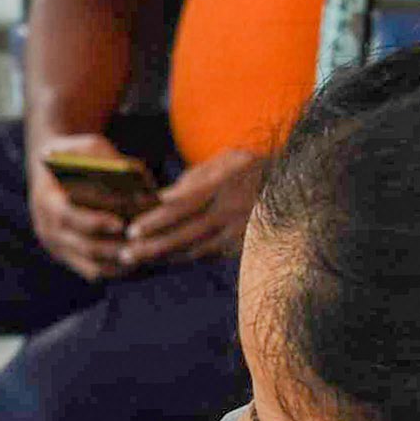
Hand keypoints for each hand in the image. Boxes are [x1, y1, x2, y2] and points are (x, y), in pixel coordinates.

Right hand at [23, 129, 136, 282]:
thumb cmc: (76, 154)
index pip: (68, 217)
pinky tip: (139, 259)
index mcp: (46, 201)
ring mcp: (58, 247)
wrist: (52, 169)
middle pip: (84, 247)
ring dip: (121, 263)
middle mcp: (48, 229)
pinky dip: (118, 268)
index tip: (121, 223)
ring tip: (147, 254)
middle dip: (115, 247)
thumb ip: (109, 161)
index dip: (95, 222)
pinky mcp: (70, 257)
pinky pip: (96, 271)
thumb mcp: (89, 147)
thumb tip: (140, 185)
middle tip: (144, 245)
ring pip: (92, 267)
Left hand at [116, 147, 264, 268]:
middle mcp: (231, 211)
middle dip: (153, 246)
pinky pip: (209, 255)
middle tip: (126, 254)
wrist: (293, 183)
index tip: (132, 229)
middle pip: (185, 233)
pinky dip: (185, 258)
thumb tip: (164, 198)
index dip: (156, 220)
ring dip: (165, 257)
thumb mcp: (226, 160)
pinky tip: (165, 260)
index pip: (183, 205)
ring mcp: (240, 231)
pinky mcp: (244, 245)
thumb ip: (195, 179)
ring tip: (138, 260)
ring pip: (196, 250)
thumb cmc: (251, 166)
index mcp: (224, 185)